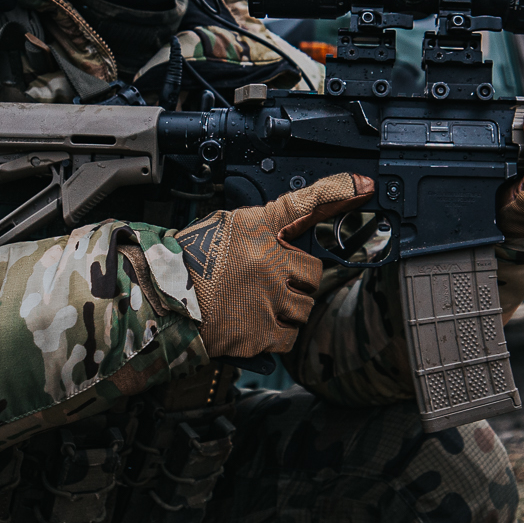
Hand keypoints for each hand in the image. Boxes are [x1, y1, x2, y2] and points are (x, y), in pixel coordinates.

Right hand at [176, 173, 374, 357]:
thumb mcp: (223, 229)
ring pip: (303, 308)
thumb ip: (260, 229)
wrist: (157, 303)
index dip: (339, 191)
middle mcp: (268, 263)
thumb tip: (287, 239)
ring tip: (254, 306)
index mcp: (257, 231)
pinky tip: (252, 325)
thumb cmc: (186, 265)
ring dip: (287, 310)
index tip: (366, 185)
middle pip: (312, 274)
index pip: (306, 203)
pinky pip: (288, 338)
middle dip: (297, 281)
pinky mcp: (259, 334)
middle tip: (268, 284)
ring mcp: (267, 300)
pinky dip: (276, 335)